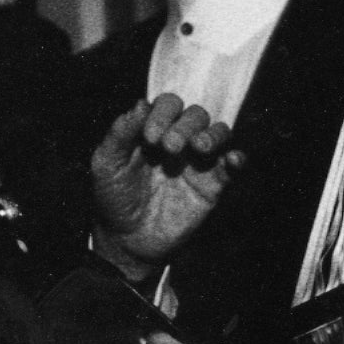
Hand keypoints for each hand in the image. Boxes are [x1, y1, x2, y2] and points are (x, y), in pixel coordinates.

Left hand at [91, 94, 242, 283]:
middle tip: (170, 147)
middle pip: (196, 115)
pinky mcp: (213, 184)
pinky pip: (232, 165)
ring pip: (218, 132)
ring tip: (200, 147)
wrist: (127, 240)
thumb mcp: (106, 163)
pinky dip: (237, 158)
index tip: (150, 137)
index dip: (163, 112)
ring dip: (213, 134)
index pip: (169, 104)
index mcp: (154, 129)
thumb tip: (141, 103)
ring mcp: (197, 161)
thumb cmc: (114, 198)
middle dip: (185, 126)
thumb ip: (120, 133)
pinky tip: (232, 160)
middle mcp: (179, 140)